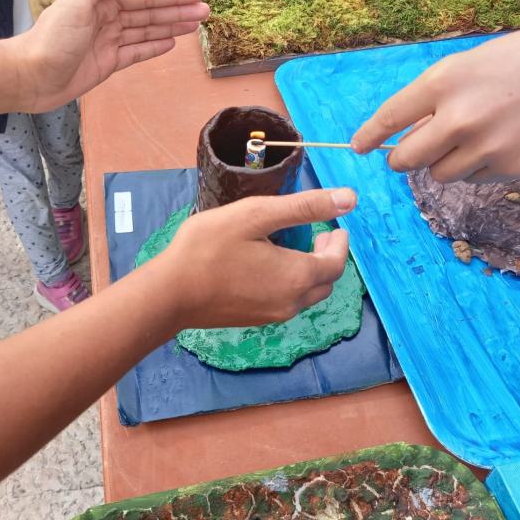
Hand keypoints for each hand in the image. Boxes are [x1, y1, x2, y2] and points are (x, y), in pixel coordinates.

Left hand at [13, 0, 209, 109]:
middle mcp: (106, 18)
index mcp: (100, 0)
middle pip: (149, 12)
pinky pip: (136, 52)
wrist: (31, 76)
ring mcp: (108, 41)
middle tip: (206, 10)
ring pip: (146, 31)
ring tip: (196, 24)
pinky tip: (171, 42)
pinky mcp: (107, 63)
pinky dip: (153, 47)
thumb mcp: (74, 1)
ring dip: (171, 26)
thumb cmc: (51, 39)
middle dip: (177, 10)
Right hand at [153, 188, 355, 330]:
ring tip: (295, 248)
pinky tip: (271, 268)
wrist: (170, 294)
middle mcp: (291, 302)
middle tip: (318, 235)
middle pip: (326, 282)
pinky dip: (292, 284)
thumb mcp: (256, 216)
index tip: (335, 225)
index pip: (336, 263)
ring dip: (310, 272)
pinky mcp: (255, 320)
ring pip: (307, 295)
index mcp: (297, 276)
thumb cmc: (208, 248)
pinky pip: (287, 303)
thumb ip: (303, 207)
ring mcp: (273, 316)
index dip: (340, 243)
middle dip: (328, 258)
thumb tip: (349, 199)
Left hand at [351, 15, 519, 182]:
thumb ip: (436, 98)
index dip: (369, 136)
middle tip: (408, 153)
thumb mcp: (472, 64)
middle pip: (405, 160)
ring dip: (443, 163)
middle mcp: (457, 118)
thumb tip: (407, 133)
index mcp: (443, 81)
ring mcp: (484, 147)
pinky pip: (474, 179)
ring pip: (438, 174)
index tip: (357, 147)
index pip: (389, 118)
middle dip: (402, 158)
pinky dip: (477, 168)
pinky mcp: (509, 168)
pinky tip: (501, 141)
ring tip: (471, 136)